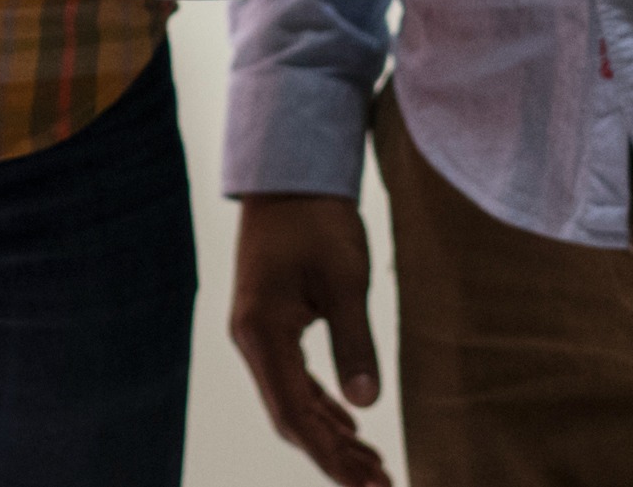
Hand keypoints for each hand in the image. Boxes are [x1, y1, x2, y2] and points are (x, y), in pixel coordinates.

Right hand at [228, 195, 387, 484]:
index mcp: (262, 333)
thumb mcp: (344, 281)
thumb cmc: (318, 221)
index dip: (329, 457)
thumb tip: (367, 406)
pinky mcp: (271, 324)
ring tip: (372, 466)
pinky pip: (293, 380)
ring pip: (292, 401)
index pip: (293, 414)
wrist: (290, 175)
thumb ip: (354, 343)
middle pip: (291, 416)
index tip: (367, 483)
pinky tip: (349, 425)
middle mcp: (252, 340)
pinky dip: (322, 407)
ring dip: (330, 435)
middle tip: (380, 483)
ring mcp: (258, 333)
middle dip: (333, 455)